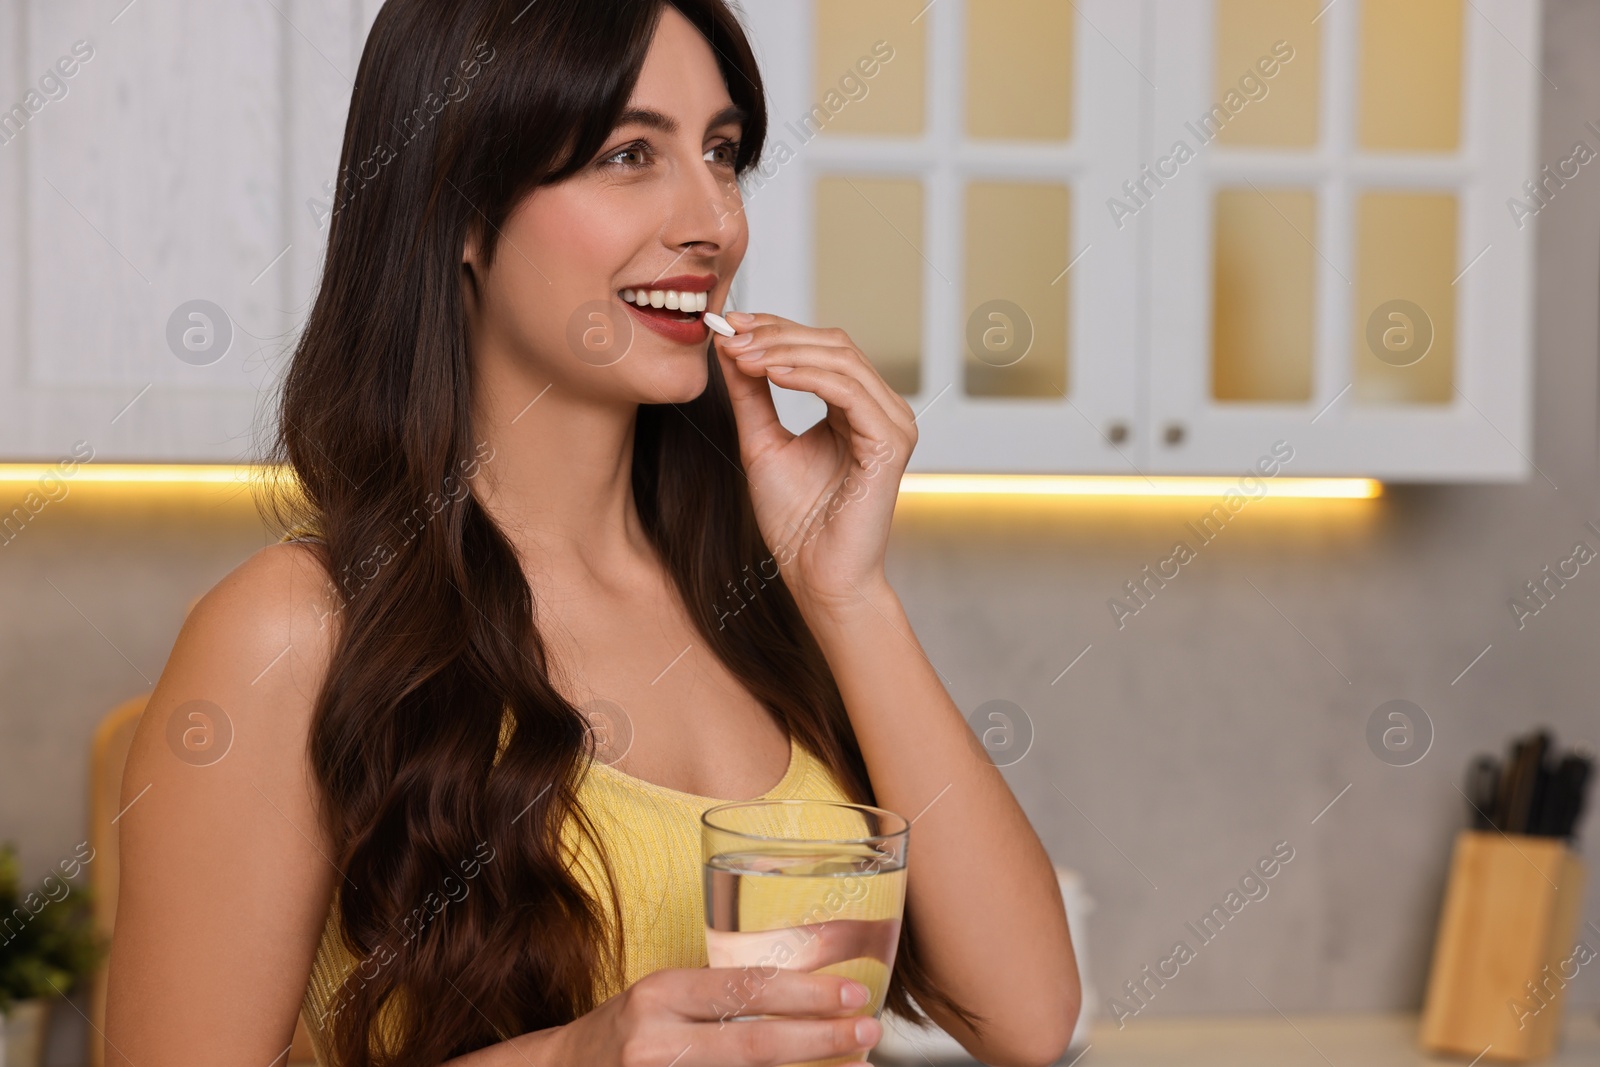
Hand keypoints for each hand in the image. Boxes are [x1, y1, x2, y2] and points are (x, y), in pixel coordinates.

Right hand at [553, 966, 881, 1065]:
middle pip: (754, 1044)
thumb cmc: (628, 1032)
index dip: (805, 994)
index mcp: (661, 993)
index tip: (853, 994)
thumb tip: (805, 999)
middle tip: (869, 1032)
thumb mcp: (665, 1000)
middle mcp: (656, 1040)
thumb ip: (721, 999)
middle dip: (820, 1038)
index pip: (745, 989)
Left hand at [712, 313, 916, 614]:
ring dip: (785, 350)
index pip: (821, 348)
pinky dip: (806, 376)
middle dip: (777, 333)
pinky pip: (848, 391)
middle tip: (731, 333)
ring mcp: (893, 424)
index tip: (730, 323)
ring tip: (741, 353)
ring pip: (841, 359)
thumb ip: (751, 394)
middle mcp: (882, 410)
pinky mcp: (890, 443)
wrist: (817, 575)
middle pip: (833, 344)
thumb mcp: (763, 442)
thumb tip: (730, 344)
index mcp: (858, 408)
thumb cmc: (796, 522)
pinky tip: (770, 372)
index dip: (776, 329)